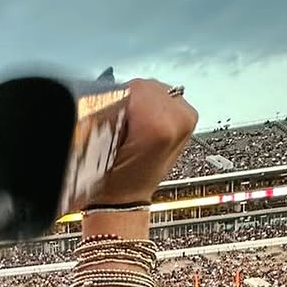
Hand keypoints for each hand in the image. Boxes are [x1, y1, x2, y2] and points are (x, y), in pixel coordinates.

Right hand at [94, 79, 198, 206]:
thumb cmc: (112, 182)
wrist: (126, 200)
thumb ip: (108, 111)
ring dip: (139, 104)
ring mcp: (186, 118)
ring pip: (154, 90)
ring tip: (131, 129)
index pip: (132, 88)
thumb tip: (113, 93)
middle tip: (119, 127)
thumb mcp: (99, 146)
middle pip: (145, 87)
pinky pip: (163, 98)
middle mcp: (180, 118)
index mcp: (160, 125)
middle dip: (129, 102)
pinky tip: (142, 128)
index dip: (115, 101)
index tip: (110, 121)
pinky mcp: (187, 119)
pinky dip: (150, 107)